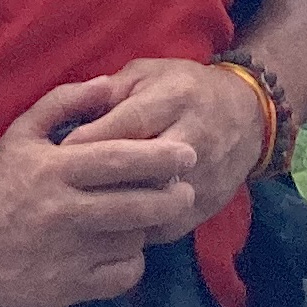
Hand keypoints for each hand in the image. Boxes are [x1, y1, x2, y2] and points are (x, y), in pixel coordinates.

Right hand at [0, 73, 202, 306]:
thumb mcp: (21, 133)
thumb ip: (64, 102)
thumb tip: (107, 84)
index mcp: (55, 170)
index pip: (117, 160)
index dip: (158, 156)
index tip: (187, 153)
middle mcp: (64, 212)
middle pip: (134, 205)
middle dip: (170, 197)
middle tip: (186, 191)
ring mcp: (67, 253)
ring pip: (130, 240)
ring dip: (146, 229)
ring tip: (146, 219)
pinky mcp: (69, 288)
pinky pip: (120, 276)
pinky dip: (131, 263)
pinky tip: (125, 250)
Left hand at [46, 56, 276, 215]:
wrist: (247, 114)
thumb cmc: (183, 88)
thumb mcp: (148, 74)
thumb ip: (111, 91)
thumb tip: (70, 114)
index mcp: (174, 98)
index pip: (129, 125)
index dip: (92, 142)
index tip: (59, 157)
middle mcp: (193, 136)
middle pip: (143, 170)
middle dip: (102, 184)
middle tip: (66, 194)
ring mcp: (205, 174)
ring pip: (156, 204)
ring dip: (119, 215)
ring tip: (85, 218)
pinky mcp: (209, 203)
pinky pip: (167, 226)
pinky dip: (138, 231)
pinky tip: (112, 231)